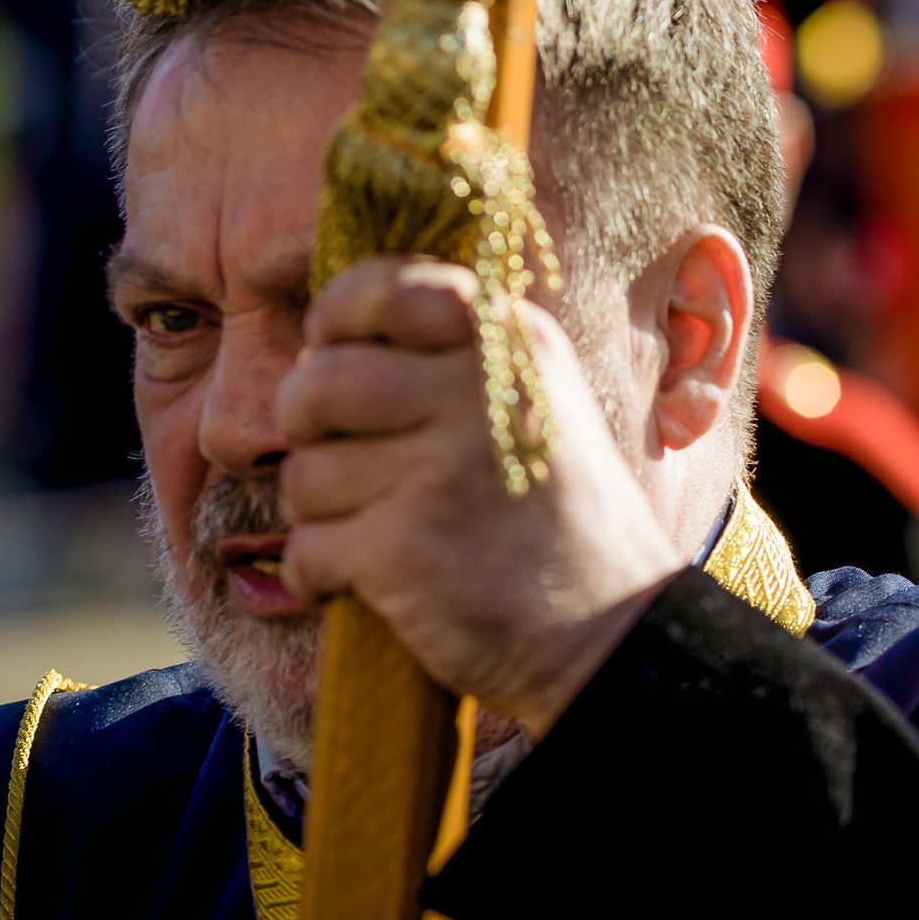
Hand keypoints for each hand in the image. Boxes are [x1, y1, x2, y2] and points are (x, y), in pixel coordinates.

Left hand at [276, 256, 683, 738]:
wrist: (614, 631)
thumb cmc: (560, 519)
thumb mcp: (540, 402)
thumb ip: (457, 356)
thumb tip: (324, 345)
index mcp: (512, 342)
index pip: (379, 288)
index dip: (335, 324)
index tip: (336, 357)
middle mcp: (477, 391)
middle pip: (316, 382)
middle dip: (310, 431)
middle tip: (345, 466)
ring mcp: (439, 469)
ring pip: (304, 473)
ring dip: (323, 515)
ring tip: (382, 533)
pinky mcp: (404, 547)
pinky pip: (305, 549)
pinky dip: (322, 576)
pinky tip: (370, 582)